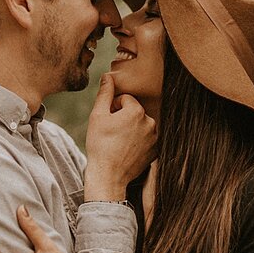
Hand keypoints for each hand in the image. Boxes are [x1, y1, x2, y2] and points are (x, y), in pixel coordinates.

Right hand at [84, 74, 156, 199]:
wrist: (108, 175)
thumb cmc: (100, 145)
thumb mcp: (97, 116)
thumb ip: (105, 93)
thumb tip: (108, 76)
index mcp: (137, 111)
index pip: (125, 99)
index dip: (113, 108)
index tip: (107, 121)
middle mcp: (151, 122)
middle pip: (134, 111)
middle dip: (123, 118)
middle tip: (111, 133)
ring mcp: (155, 138)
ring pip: (140, 124)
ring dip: (131, 129)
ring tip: (118, 142)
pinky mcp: (156, 150)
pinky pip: (146, 138)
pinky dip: (138, 141)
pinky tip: (126, 150)